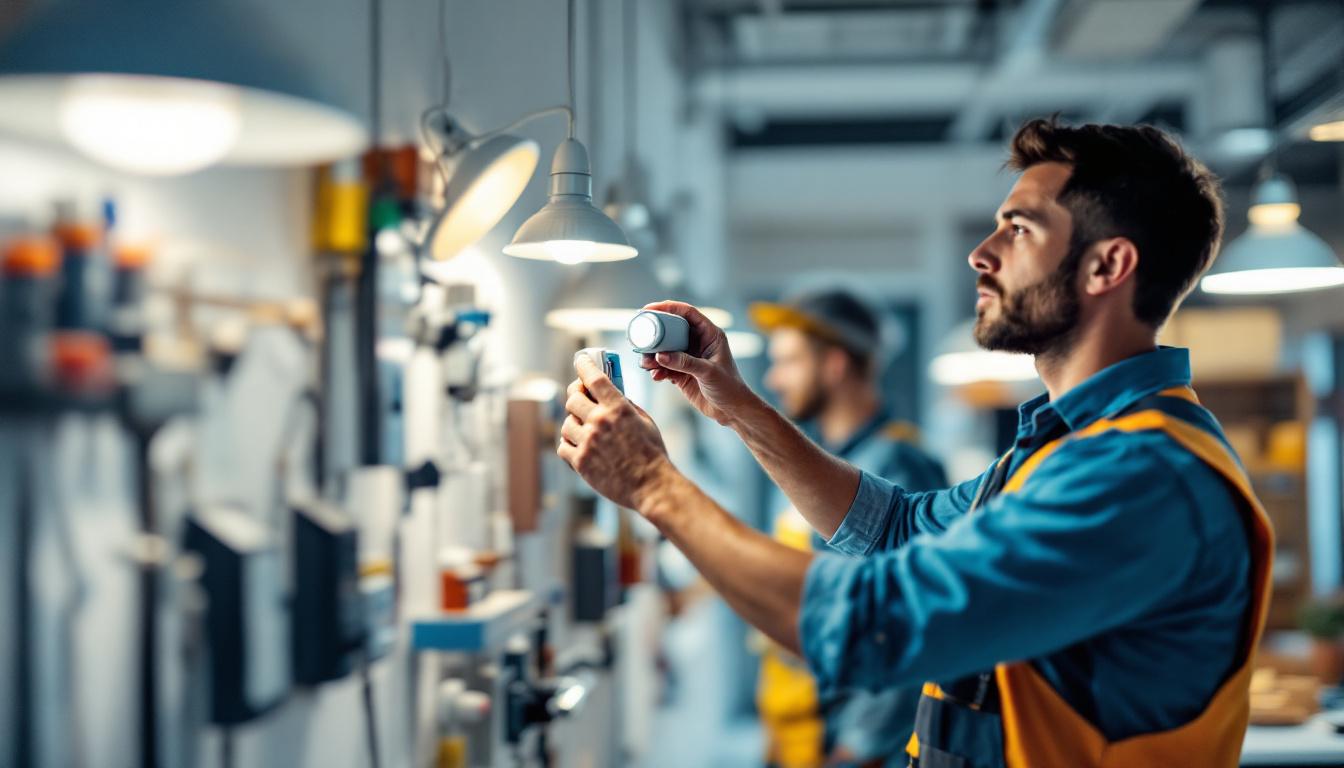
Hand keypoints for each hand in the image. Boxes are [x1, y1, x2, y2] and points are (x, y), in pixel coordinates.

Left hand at [558, 352, 678, 510]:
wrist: (652, 486)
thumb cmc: (652, 454)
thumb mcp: (645, 421)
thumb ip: (625, 405)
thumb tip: (611, 393)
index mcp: (618, 408)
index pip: (594, 377)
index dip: (584, 365)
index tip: (580, 359)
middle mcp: (600, 422)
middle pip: (573, 398)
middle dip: (576, 396)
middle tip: (579, 397)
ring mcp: (588, 442)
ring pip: (566, 423)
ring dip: (574, 424)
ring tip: (584, 429)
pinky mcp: (581, 462)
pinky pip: (563, 446)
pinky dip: (569, 444)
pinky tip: (579, 445)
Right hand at [637, 301, 757, 425]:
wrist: (731, 411)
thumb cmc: (730, 387)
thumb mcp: (708, 372)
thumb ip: (685, 363)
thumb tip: (660, 355)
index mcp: (709, 334)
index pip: (687, 313)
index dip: (668, 307)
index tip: (649, 309)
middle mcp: (698, 343)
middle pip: (671, 330)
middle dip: (654, 334)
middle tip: (640, 337)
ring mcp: (688, 357)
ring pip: (665, 349)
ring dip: (653, 355)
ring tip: (645, 363)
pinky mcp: (681, 372)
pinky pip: (664, 366)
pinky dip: (657, 370)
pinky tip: (655, 376)